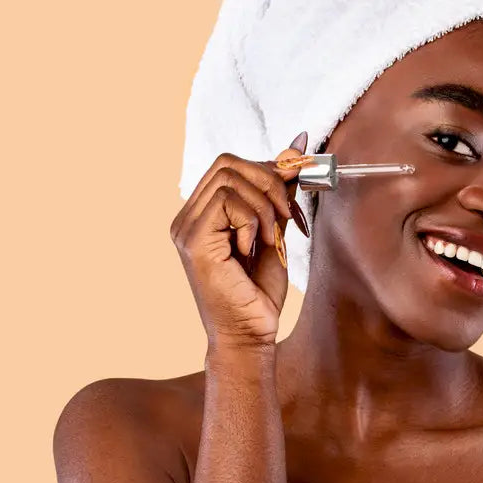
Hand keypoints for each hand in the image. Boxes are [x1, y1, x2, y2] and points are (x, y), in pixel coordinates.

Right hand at [170, 133, 309, 347]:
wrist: (251, 335)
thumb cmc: (259, 292)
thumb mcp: (275, 230)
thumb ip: (279, 193)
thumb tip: (297, 147)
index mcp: (201, 213)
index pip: (230, 164)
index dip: (267, 168)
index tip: (295, 186)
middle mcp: (186, 218)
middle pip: (228, 163)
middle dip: (269, 182)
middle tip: (287, 215)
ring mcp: (185, 229)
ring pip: (230, 179)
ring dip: (264, 205)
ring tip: (272, 237)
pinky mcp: (192, 242)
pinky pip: (228, 203)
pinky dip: (253, 221)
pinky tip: (253, 249)